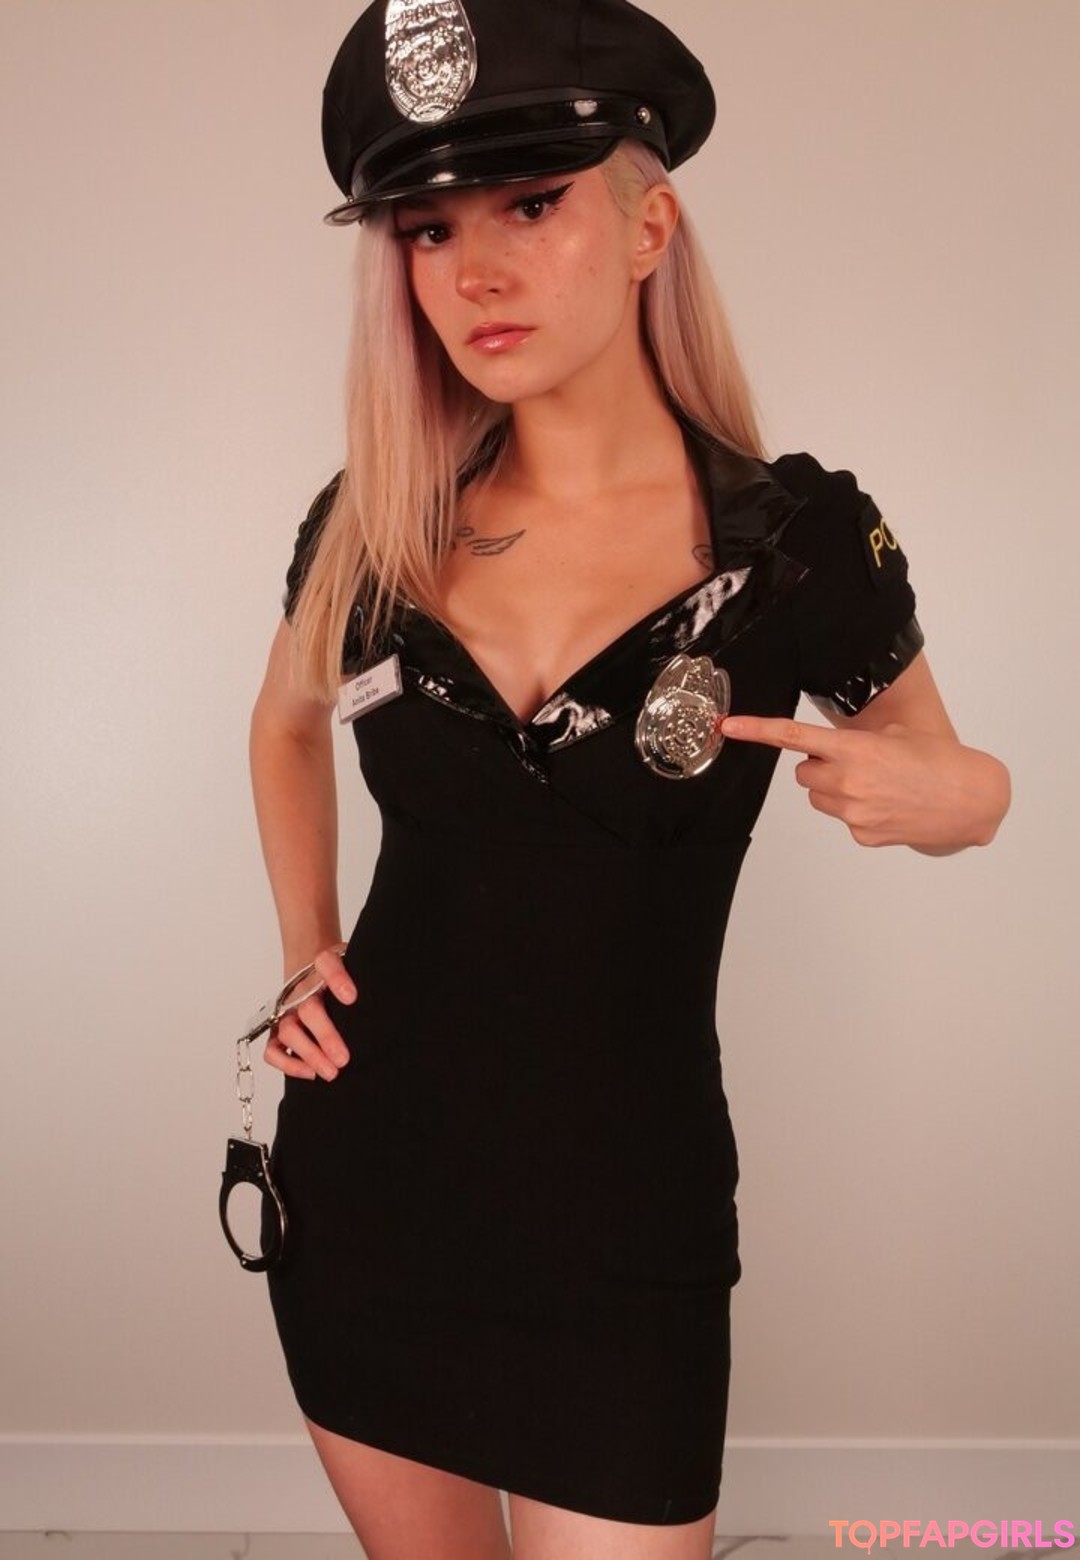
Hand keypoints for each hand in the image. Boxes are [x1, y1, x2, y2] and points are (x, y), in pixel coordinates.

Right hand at [265, 942, 356, 1081]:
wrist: (309, 968)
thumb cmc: (339, 977)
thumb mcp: (354, 968)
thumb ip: (367, 980)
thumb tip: (390, 1008)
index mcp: (322, 967)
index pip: (326, 964)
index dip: (336, 979)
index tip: (351, 997)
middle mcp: (301, 989)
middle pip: (308, 1009)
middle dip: (326, 1036)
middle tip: (343, 1058)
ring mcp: (287, 1010)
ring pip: (288, 1031)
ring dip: (310, 1054)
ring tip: (332, 1071)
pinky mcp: (277, 1031)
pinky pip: (273, 1050)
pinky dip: (288, 1064)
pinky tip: (311, 1072)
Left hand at [720, 714, 1007, 850]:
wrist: (970, 800)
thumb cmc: (938, 761)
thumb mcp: (896, 735)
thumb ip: (857, 738)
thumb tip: (832, 746)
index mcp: (856, 750)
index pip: (794, 737)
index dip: (756, 730)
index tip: (728, 726)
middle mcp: (848, 782)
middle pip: (804, 771)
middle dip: (821, 766)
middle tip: (856, 763)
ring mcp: (853, 812)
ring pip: (819, 796)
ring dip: (835, 789)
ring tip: (875, 785)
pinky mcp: (862, 835)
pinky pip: (842, 817)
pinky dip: (856, 810)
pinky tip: (885, 805)